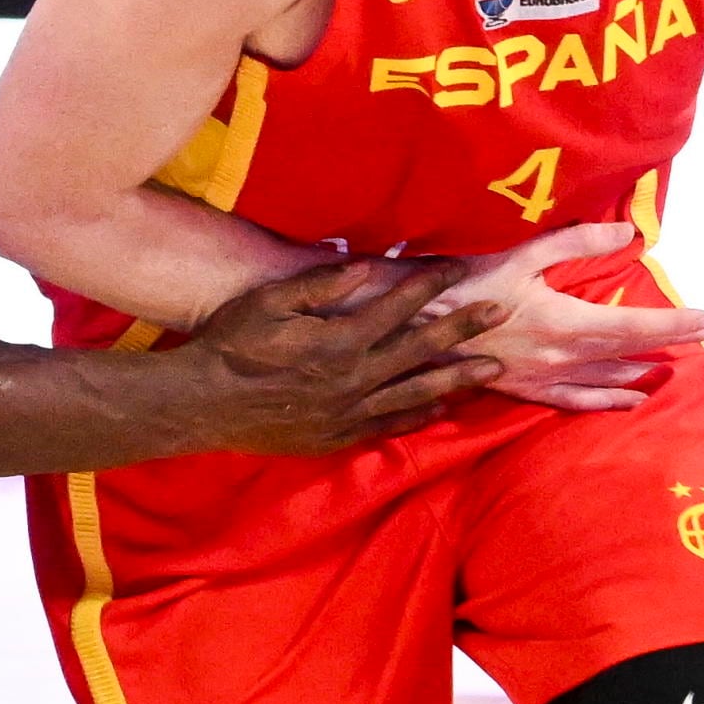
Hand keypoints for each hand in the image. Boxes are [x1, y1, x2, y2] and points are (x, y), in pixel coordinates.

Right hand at [152, 253, 510, 449]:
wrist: (203, 404)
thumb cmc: (230, 345)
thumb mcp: (268, 302)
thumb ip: (319, 285)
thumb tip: (366, 267)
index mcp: (340, 339)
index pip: (399, 305)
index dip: (432, 285)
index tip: (460, 270)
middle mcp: (355, 377)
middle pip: (421, 348)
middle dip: (464, 328)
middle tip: (500, 313)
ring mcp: (350, 411)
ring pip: (417, 391)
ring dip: (458, 377)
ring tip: (493, 366)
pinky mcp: (340, 436)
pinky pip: (392, 424)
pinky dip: (421, 415)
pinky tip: (442, 406)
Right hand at [433, 220, 703, 411]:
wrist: (414, 329)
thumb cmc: (463, 283)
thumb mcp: (521, 253)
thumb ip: (577, 243)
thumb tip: (628, 233)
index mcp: (563, 322)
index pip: (633, 327)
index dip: (673, 325)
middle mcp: (559, 357)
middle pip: (627, 353)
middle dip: (666, 343)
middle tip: (702, 335)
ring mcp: (542, 378)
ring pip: (606, 379)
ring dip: (641, 371)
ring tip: (673, 365)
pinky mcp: (524, 389)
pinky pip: (575, 400)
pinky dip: (607, 400)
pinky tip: (629, 400)